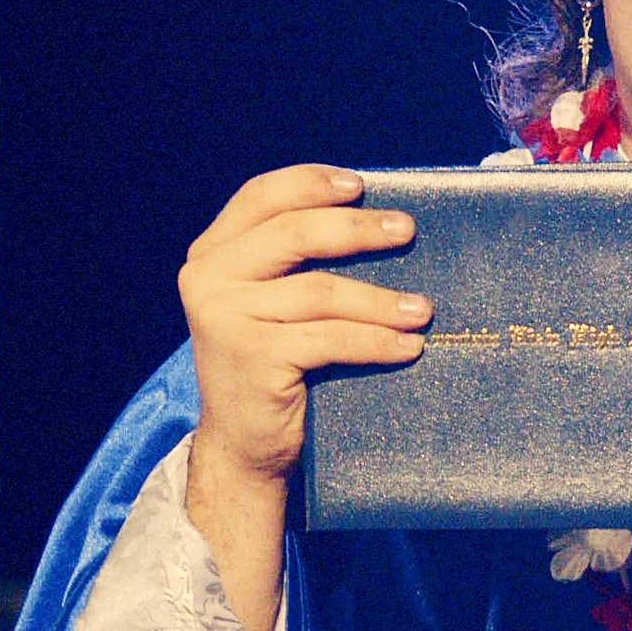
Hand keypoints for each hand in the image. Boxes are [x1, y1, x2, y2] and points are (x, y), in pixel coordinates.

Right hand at [180, 166, 427, 480]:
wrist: (242, 446)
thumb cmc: (270, 366)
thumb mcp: (265, 304)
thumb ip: (290, 262)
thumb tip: (376, 220)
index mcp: (212, 255)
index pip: (260, 197)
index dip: (311, 183)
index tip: (360, 185)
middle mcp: (209, 278)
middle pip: (294, 234)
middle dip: (358, 229)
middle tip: (406, 230)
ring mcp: (226, 318)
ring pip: (321, 292)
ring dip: (381, 300)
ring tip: (422, 309)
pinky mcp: (253, 357)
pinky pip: (331, 339)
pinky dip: (377, 341)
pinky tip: (409, 346)